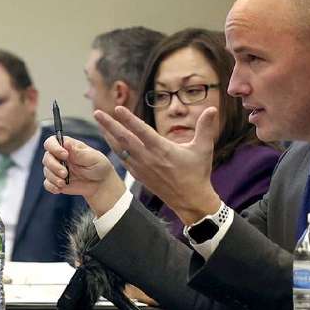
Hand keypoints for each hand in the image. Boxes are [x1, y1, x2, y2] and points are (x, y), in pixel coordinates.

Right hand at [42, 135, 125, 213]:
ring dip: (53, 178)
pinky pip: (47, 183)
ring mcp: (57, 169)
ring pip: (46, 171)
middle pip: (47, 157)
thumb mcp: (92, 157)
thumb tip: (66, 143)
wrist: (100, 183)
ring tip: (64, 183)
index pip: (52, 142)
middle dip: (54, 166)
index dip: (54, 147)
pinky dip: (52, 187)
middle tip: (65, 173)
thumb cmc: (98, 166)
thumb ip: (78, 151)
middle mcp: (59, 157)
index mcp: (67, 147)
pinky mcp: (56, 181)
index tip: (65, 155)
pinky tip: (60, 188)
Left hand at [96, 106, 221, 224]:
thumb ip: (205, 127)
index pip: (141, 130)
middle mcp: (148, 158)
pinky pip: (124, 160)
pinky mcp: (139, 175)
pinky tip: (110, 142)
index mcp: (162, 149)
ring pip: (121, 149)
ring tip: (99, 124)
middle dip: (109, 125)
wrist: (190, 200)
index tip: (117, 109)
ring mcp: (142, 167)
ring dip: (108, 135)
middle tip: (97, 113)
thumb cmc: (197, 173)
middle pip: (124, 138)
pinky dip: (116, 149)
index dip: (128, 119)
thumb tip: (213, 108)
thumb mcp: (204, 149)